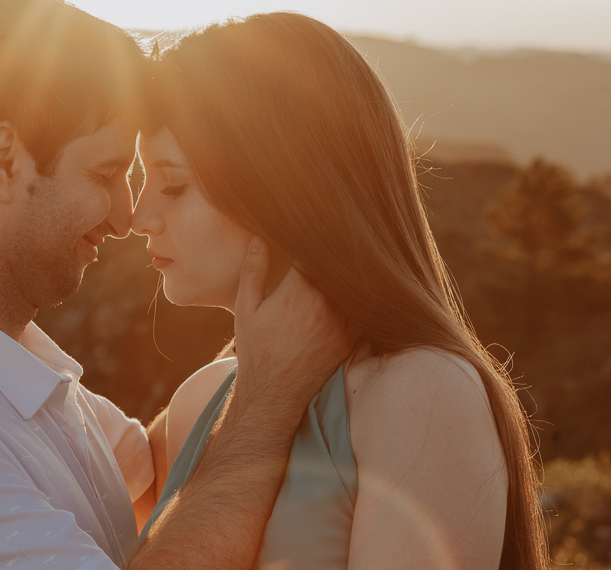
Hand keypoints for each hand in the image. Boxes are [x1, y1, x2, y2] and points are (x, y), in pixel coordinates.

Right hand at [233, 237, 358, 413]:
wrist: (275, 392)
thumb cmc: (256, 348)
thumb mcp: (247, 306)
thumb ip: (254, 270)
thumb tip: (259, 237)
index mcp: (300, 290)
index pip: (318, 247)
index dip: (318, 231)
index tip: (319, 218)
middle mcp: (327, 303)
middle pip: (341, 262)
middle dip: (339, 244)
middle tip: (342, 226)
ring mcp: (344, 321)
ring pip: (356, 283)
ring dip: (353, 268)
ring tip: (355, 249)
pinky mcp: (352, 336)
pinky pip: (363, 307)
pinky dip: (361, 294)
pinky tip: (359, 282)